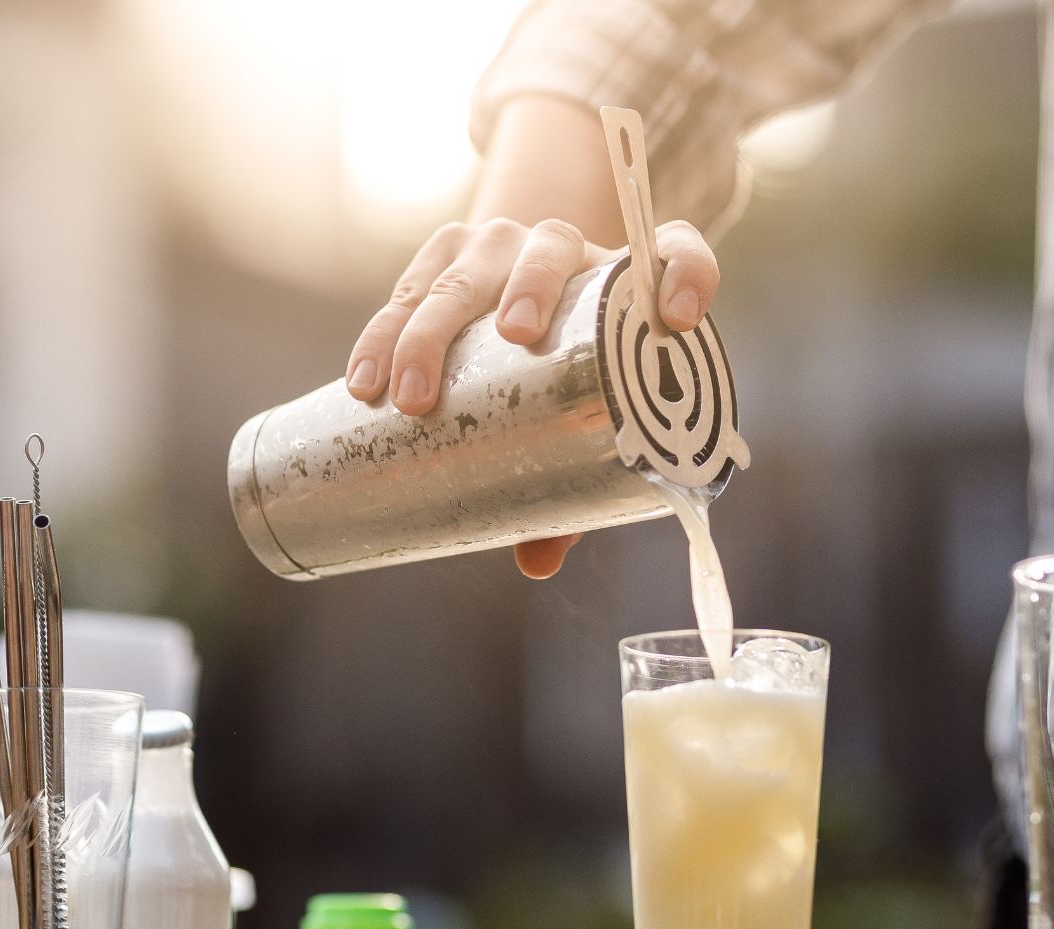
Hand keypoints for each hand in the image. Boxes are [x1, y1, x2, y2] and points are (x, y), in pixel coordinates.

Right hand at [345, 216, 719, 578]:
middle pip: (549, 255)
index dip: (690, 279)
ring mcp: (503, 240)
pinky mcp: (448, 251)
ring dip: (424, 330)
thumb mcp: (587, 416)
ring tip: (397, 396)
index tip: (681, 320)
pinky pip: (412, 283)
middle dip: (517, 301)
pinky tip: (362, 376)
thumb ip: (579, 482)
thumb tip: (536, 564)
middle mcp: (569, 245)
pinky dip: (383, 329)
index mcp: (630, 277)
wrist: (523, 295)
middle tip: (502, 370)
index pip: (680, 257)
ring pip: (466, 270)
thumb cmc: (571, 368)